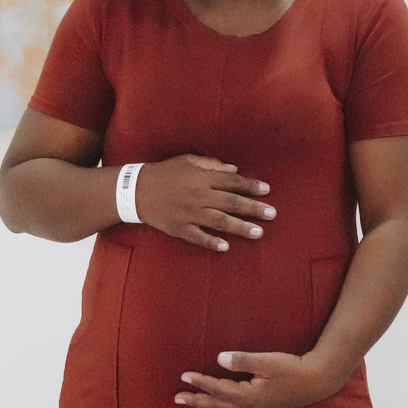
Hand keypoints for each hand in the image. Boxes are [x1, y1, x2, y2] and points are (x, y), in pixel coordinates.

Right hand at [134, 156, 275, 251]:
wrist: (135, 190)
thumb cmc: (164, 172)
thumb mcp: (187, 161)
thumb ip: (211, 165)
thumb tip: (233, 170)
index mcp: (201, 177)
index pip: (232, 182)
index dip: (250, 186)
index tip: (266, 190)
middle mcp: (198, 196)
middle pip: (231, 202)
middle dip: (253, 208)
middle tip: (272, 214)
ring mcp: (189, 214)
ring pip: (220, 221)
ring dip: (240, 227)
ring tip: (258, 232)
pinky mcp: (179, 228)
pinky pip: (198, 237)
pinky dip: (212, 242)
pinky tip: (226, 247)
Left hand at [175, 350, 338, 407]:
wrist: (316, 382)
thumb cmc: (291, 369)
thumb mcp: (266, 361)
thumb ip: (242, 360)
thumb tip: (219, 358)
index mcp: (247, 396)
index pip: (217, 389)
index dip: (199, 383)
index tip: (183, 377)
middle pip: (217, 406)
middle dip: (196, 402)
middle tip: (177, 399)